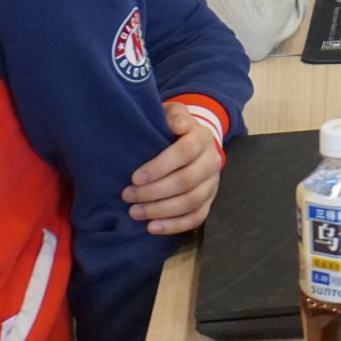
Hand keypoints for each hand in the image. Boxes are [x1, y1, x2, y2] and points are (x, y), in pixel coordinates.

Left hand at [122, 102, 223, 234]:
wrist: (194, 141)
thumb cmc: (174, 127)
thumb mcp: (173, 113)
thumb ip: (174, 114)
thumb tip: (176, 126)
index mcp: (202, 137)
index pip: (185, 152)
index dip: (160, 166)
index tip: (134, 177)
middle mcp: (212, 161)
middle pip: (187, 181)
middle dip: (154, 192)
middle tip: (128, 196)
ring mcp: (212, 183)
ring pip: (191, 202)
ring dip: (161, 210)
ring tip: (135, 212)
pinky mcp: (209, 201)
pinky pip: (196, 218)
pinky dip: (175, 226)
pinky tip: (152, 228)